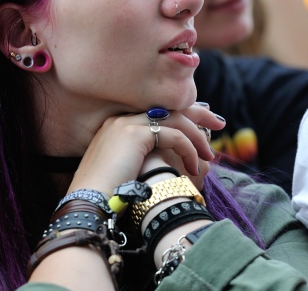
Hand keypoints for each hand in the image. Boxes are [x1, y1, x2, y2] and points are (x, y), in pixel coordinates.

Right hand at [68, 107, 223, 196]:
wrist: (89, 199)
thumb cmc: (106, 193)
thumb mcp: (124, 169)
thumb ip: (141, 157)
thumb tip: (166, 159)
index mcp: (118, 124)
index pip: (157, 111)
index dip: (181, 114)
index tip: (200, 124)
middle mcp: (122, 118)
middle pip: (168, 107)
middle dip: (198, 112)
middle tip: (218, 123)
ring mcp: (128, 123)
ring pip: (175, 119)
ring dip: (198, 136)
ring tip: (210, 154)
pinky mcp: (137, 134)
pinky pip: (174, 136)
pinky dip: (189, 150)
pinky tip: (194, 168)